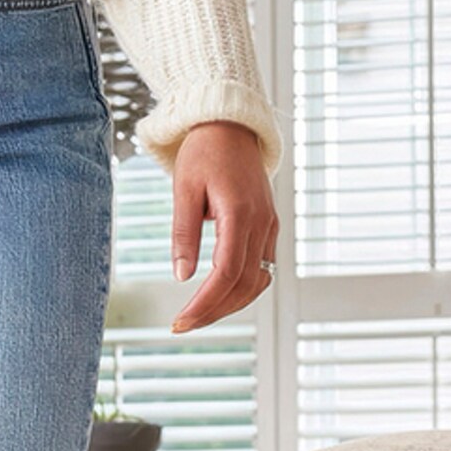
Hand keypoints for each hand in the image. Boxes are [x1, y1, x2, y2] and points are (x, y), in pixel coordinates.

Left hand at [168, 122, 278, 330]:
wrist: (231, 126)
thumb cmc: (204, 151)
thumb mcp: (184, 189)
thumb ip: (184, 234)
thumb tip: (182, 275)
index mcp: (240, 213)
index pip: (227, 273)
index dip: (205, 303)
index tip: (181, 320)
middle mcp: (262, 223)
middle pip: (245, 285)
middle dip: (215, 310)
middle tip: (183, 324)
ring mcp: (269, 225)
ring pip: (258, 281)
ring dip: (230, 303)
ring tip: (198, 314)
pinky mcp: (268, 226)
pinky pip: (262, 268)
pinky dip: (242, 287)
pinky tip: (219, 294)